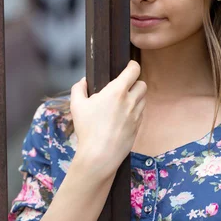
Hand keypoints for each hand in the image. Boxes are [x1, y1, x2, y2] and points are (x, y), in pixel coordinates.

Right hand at [70, 60, 146, 177]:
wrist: (100, 155)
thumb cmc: (87, 129)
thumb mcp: (76, 106)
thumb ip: (79, 89)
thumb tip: (83, 82)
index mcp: (117, 91)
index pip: (134, 70)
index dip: (133, 65)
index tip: (129, 66)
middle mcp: (130, 101)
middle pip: (143, 84)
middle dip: (136, 82)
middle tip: (125, 86)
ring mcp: (136, 114)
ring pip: (144, 99)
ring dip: (136, 97)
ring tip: (123, 102)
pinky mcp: (138, 127)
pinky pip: (141, 113)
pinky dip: (135, 111)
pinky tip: (124, 116)